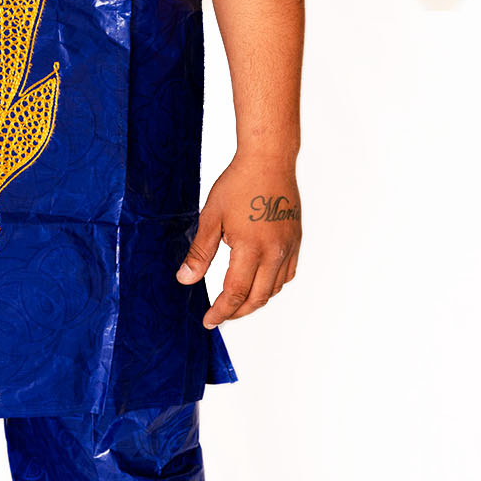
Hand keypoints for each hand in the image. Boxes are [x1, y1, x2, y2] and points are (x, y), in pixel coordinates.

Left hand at [176, 149, 302, 325]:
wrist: (268, 160)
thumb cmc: (237, 184)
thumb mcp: (211, 217)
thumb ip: (200, 252)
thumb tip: (185, 280)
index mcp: (251, 248)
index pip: (235, 293)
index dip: (220, 311)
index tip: (208, 321)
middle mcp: (274, 252)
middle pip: (258, 298)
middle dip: (237, 312)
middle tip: (220, 315)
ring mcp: (288, 247)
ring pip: (274, 288)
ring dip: (255, 300)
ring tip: (236, 302)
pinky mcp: (295, 240)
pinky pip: (287, 274)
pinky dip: (272, 285)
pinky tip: (258, 283)